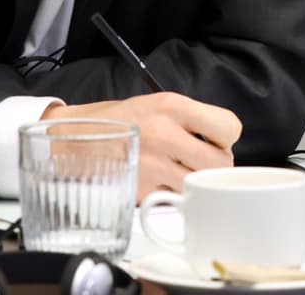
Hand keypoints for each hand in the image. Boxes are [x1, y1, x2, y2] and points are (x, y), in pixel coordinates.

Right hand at [44, 93, 241, 198]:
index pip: (229, 127)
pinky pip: (174, 200)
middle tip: (200, 161)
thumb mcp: (159, 103)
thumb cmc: (121, 120)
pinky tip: (161, 183)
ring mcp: (151, 165)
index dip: (226, 138)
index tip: (214, 140)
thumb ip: (193, 119)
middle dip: (216, 165)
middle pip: (220, 162)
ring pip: (199, 185)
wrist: (74, 138)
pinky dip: (173, 197)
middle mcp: (164, 134)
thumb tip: (225, 141)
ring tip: (180, 171)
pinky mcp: (140, 191)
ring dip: (196, 183)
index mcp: (172, 107)